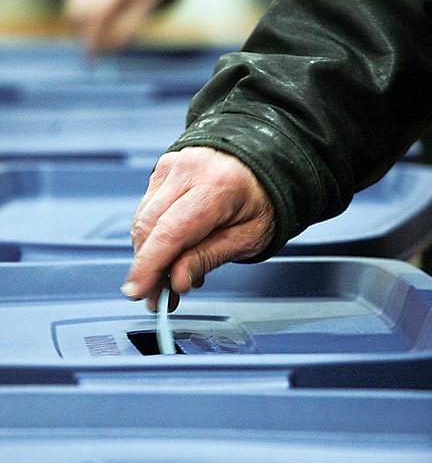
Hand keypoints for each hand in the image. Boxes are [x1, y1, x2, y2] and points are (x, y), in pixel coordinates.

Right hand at [121, 147, 275, 310]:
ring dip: (148, 255)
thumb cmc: (260, 202)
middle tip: (155, 296)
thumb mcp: (246, 239)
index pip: (170, 231)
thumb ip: (207, 258)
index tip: (139, 291)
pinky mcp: (164, 168)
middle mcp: (190, 169)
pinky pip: (147, 209)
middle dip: (147, 267)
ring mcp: (174, 165)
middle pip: (150, 226)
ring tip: (166, 280)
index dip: (149, 265)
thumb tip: (176, 280)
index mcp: (218, 185)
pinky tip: (171, 254)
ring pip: (143, 219)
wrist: (261, 171)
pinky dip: (153, 236)